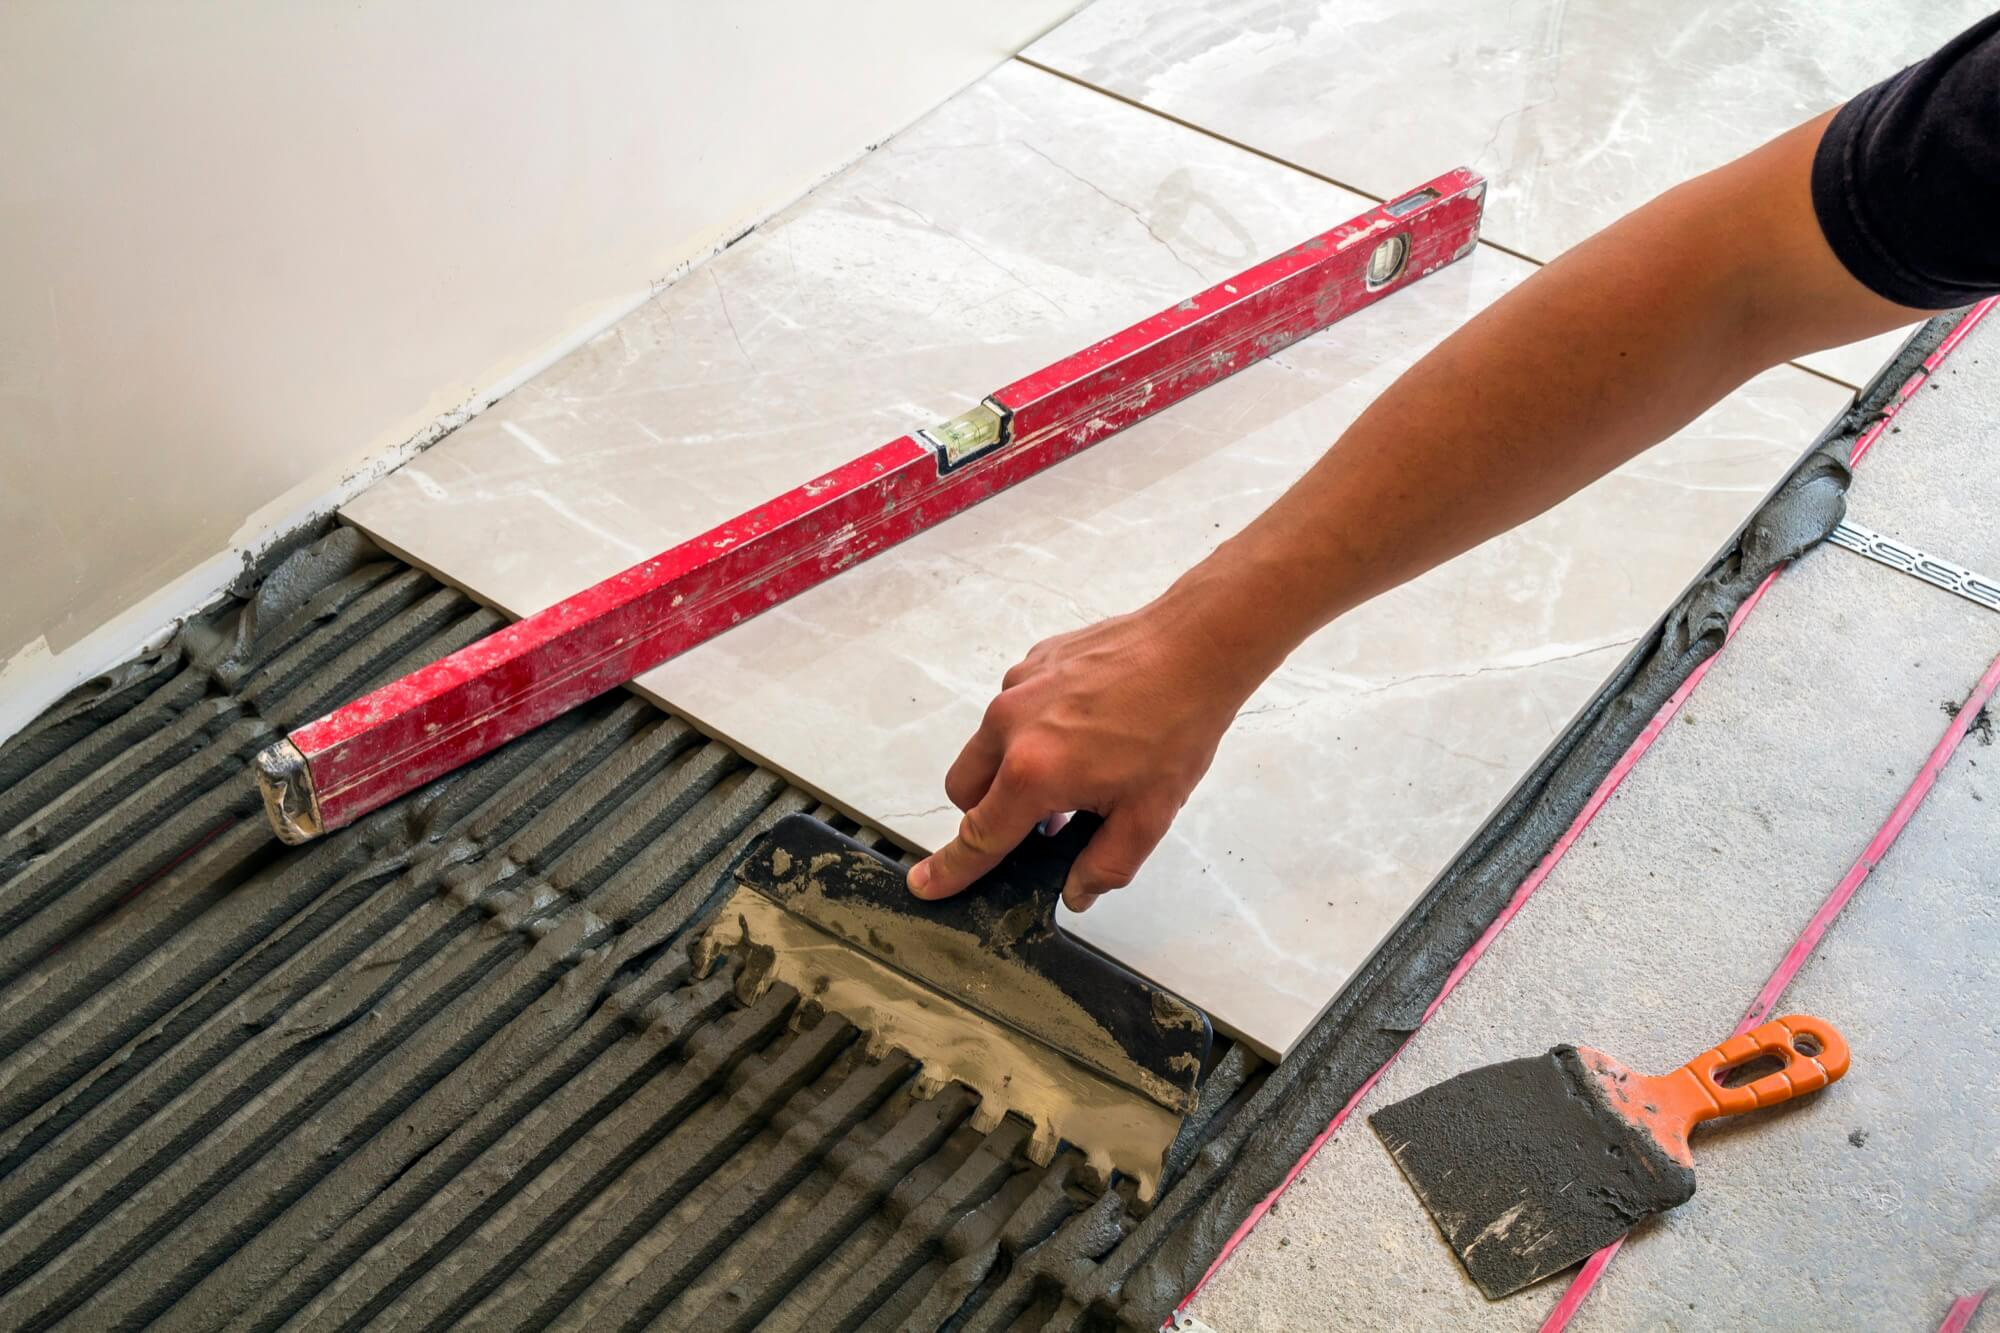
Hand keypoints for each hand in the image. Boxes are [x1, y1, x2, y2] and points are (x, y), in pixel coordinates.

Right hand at [905, 586, 1272, 912]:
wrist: (1195, 646)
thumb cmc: (1176, 726)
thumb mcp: (1149, 815)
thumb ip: (1105, 865)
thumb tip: (1076, 889)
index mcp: (1032, 773)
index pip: (978, 836)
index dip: (950, 869)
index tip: (924, 884)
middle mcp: (1009, 726)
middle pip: (965, 790)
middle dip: (987, 813)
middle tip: (1042, 821)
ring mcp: (1017, 687)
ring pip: (985, 746)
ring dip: (1011, 769)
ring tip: (1075, 769)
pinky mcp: (1032, 660)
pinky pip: (1011, 708)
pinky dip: (1031, 729)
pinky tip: (1085, 727)